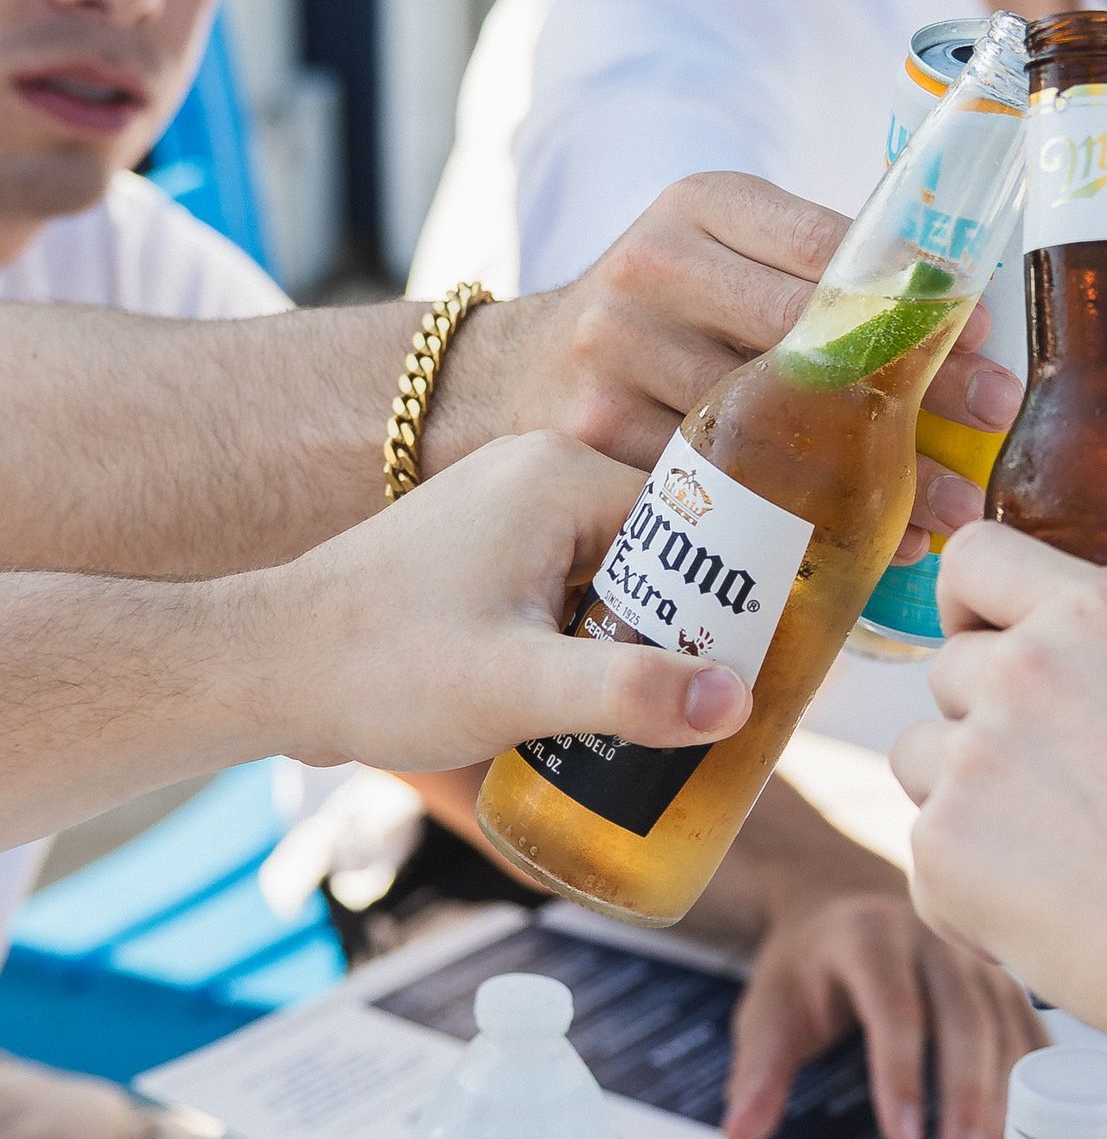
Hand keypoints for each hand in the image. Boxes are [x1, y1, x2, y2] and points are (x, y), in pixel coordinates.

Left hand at [263, 431, 751, 770]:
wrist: (262, 669)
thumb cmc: (379, 667)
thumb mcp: (518, 687)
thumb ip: (630, 693)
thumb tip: (736, 702)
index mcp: (559, 475)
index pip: (694, 523)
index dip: (736, 593)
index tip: (768, 658)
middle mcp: (539, 473)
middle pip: (662, 549)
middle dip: (693, 623)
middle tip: (729, 698)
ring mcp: (510, 508)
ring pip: (620, 572)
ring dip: (645, 634)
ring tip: (679, 707)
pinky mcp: (486, 548)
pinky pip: (575, 584)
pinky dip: (598, 634)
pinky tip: (608, 696)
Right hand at [437, 172, 1023, 559]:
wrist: (504, 378)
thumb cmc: (653, 313)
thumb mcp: (711, 247)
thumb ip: (803, 260)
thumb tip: (951, 300)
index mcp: (697, 206)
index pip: (823, 242)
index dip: (911, 290)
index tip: (984, 328)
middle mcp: (651, 272)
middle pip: (809, 335)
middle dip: (916, 383)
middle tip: (998, 414)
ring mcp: (615, 357)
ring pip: (774, 429)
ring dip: (875, 475)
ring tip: (956, 504)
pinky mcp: (594, 442)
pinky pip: (720, 493)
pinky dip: (800, 525)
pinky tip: (863, 543)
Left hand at [723, 891, 1046, 1138]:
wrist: (844, 902)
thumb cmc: (808, 963)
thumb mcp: (769, 1006)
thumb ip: (759, 1070)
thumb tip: (740, 1134)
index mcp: (869, 937)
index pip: (894, 1007)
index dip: (900, 1072)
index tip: (902, 1134)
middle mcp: (934, 939)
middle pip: (963, 1018)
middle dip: (966, 1094)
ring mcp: (976, 959)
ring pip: (1005, 1025)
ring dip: (1006, 1094)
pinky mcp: (1003, 982)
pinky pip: (1029, 1029)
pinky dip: (1032, 1079)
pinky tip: (1030, 1122)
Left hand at [889, 523, 1106, 1052]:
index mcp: (1095, 617)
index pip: (977, 560)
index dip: (974, 596)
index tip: (987, 630)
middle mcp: (1019, 674)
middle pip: (948, 669)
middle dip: (984, 711)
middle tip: (1050, 768)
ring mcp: (971, 767)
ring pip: (920, 756)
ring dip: (962, 788)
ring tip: (1040, 839)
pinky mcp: (942, 857)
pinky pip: (925, 853)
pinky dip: (967, 884)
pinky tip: (1037, 910)